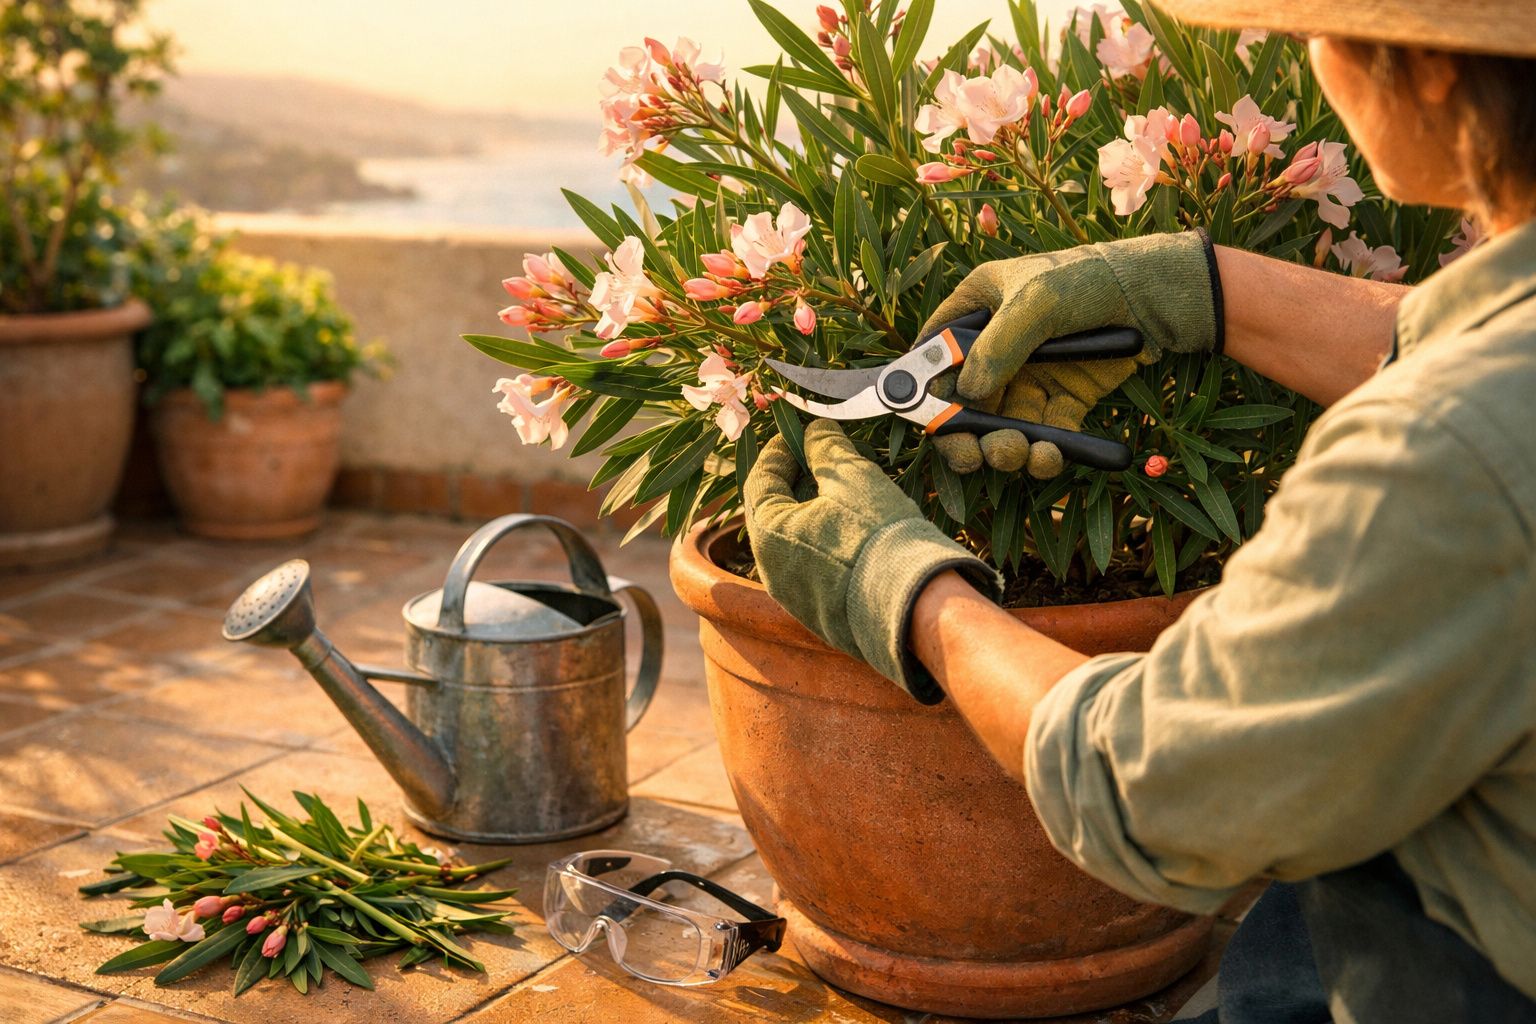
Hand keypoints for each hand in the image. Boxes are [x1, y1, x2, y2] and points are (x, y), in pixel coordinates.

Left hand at [744, 420, 1000, 703]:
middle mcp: (771, 571)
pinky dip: (826, 544)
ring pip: (795, 543)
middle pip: (775, 513)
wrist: (915, 603)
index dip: (779, 452)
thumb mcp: (852, 477)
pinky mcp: (820, 615)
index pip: (761, 481)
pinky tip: (854, 531)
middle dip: (796, 482)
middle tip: (820, 459)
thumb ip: (826, 448)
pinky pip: (815, 570)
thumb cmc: (878, 533)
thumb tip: (815, 431)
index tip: (798, 434)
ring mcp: (794, 598)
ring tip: (842, 493)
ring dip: (813, 513)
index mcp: (768, 534)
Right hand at [922, 230, 1221, 476]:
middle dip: (967, 434)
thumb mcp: (1037, 301)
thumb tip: (968, 395)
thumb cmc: (1088, 279)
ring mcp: (1028, 375)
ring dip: (1006, 447)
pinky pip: (1043, 434)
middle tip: (975, 456)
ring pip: (1001, 426)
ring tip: (1021, 454)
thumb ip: (998, 346)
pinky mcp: (1061, 399)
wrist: (1155, 295)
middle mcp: (995, 346)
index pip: (933, 353)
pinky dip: (1045, 451)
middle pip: (963, 402)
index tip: (928, 420)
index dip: (923, 389)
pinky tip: (1052, 455)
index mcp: (976, 308)